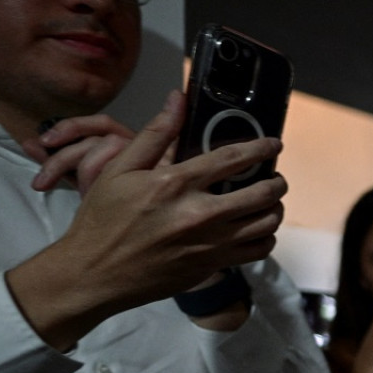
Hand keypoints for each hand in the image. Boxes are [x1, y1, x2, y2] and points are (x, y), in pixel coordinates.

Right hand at [5, 90, 287, 349]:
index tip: (274, 144)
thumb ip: (156, 134)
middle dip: (276, 180)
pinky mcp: (213, 265)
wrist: (96, 272)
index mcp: (176, 183)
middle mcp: (199, 213)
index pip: (233, 158)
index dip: (261, 148)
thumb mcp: (120, 169)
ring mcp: (210, 243)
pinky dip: (266, 237)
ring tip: (268, 201)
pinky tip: (257, 229)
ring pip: (266, 223)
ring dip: (274, 208)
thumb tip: (178, 99)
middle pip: (262, 192)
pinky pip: (258, 251)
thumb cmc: (104, 220)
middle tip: (274, 176)